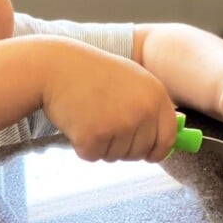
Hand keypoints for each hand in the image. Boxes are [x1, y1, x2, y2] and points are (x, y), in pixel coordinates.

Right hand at [41, 43, 177, 160]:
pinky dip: (82, 146)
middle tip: (103, 124)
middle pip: (139, 152)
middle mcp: (142, 110)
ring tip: (88, 116)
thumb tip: (166, 141)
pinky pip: (93, 156)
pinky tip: (76, 122)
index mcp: (156, 95)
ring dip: (101, 145)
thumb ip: (149, 107)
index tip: (149, 156)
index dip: (157, 151)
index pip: (167, 137)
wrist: (54, 66)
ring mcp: (119, 124)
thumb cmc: (90, 73)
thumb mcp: (130, 80)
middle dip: (123, 147)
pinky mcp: (95, 136)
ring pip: (115, 156)